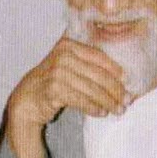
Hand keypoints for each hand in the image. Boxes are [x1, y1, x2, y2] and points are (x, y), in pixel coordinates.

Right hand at [7, 35, 128, 133]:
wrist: (28, 97)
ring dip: (108, 101)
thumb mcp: (68, 64)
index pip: (99, 57)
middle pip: (98, 74)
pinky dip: (94, 108)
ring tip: (118, 110)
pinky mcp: (53, 90)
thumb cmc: (53, 80)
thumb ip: (88, 63)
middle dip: (115, 90)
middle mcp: (62, 56)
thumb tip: (122, 76)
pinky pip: (81, 100)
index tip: (128, 82)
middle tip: (127, 101)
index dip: (116, 70)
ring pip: (92, 89)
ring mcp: (56, 73)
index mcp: (68, 45)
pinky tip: (102, 112)